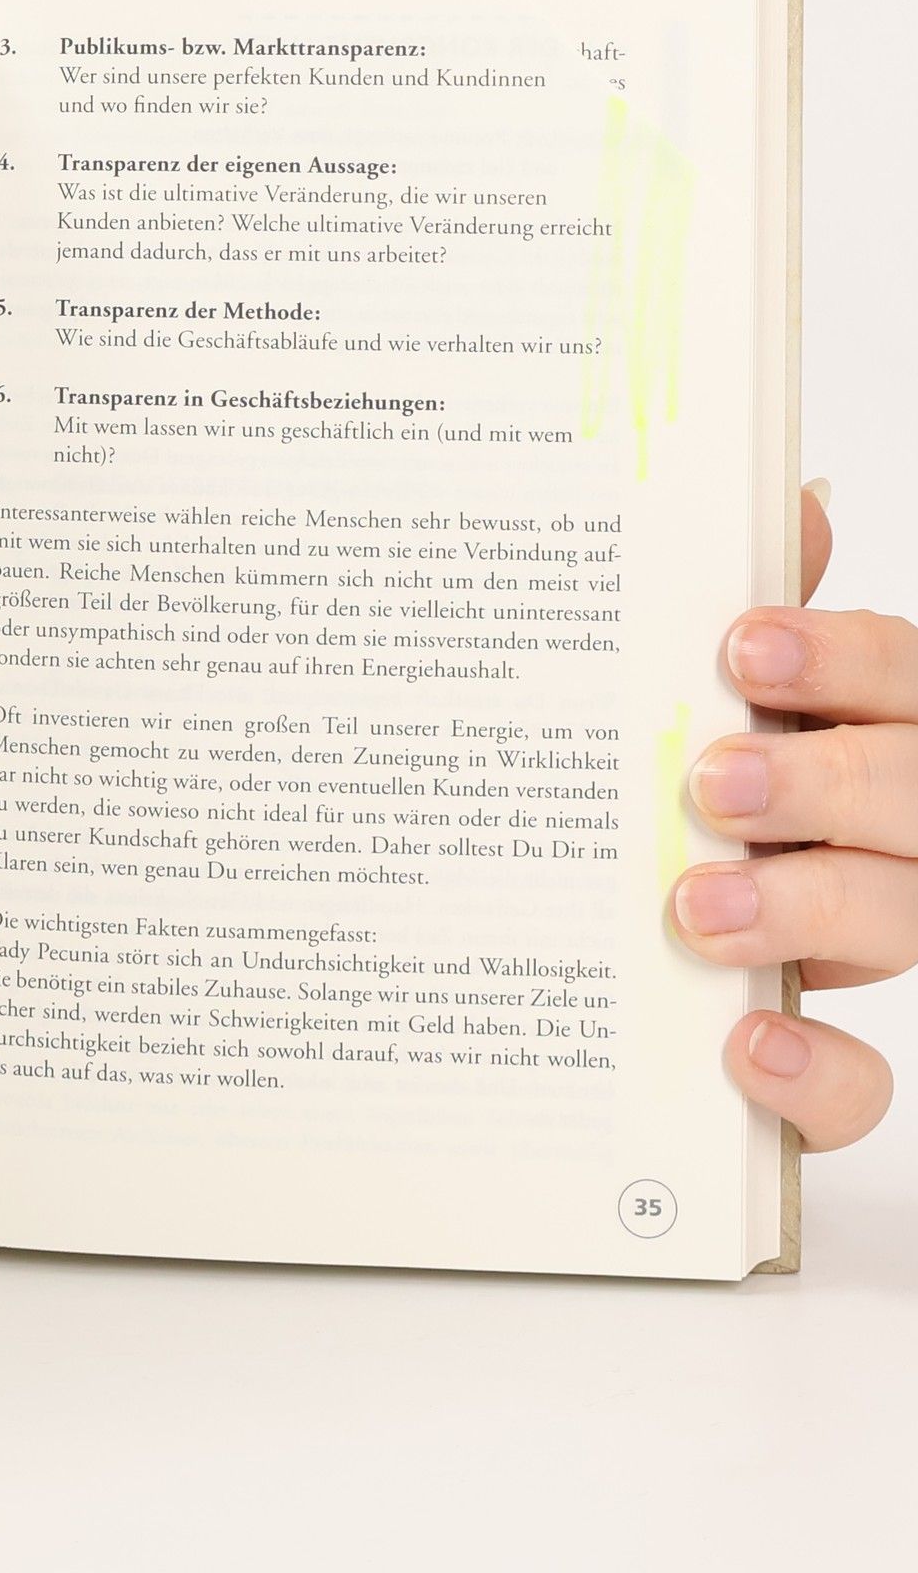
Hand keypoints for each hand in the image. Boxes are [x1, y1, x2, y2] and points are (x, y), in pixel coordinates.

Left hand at [675, 484, 901, 1148]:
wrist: (689, 945)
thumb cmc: (739, 798)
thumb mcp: (750, 710)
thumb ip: (777, 624)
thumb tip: (790, 501)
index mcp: (885, 735)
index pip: (907, 679)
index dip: (840, 660)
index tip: (742, 648)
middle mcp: (907, 838)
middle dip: (824, 784)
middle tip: (711, 782)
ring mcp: (887, 940)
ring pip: (904, 925)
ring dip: (805, 911)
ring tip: (694, 905)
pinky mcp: (836, 1061)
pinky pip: (862, 1084)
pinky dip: (812, 1071)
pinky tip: (742, 1041)